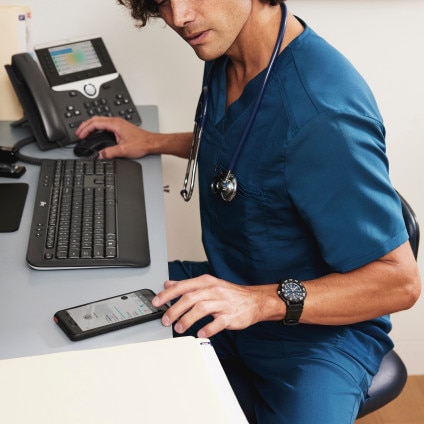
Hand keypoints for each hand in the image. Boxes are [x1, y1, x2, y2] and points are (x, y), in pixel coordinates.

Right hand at [75, 116, 154, 158]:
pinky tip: (96, 133)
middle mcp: (116, 121)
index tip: (80, 135)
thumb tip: (100, 155)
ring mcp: (118, 123)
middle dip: (85, 126)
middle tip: (78, 133)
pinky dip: (97, 128)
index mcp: (115, 124)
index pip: (95, 123)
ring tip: (84, 133)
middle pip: (96, 120)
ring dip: (91, 126)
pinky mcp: (121, 127)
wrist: (152, 143)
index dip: (85, 129)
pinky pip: (105, 124)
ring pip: (100, 121)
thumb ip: (110, 153)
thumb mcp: (123, 150)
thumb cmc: (142, 143)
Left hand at [152, 274, 279, 337]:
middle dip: (174, 309)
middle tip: (165, 320)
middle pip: (190, 298)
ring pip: (201, 309)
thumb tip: (168, 284)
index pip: (183, 286)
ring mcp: (223, 303)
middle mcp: (213, 290)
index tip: (157, 302)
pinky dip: (207, 329)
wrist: (255, 301)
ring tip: (179, 328)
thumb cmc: (229, 294)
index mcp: (206, 282)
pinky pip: (218, 323)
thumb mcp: (208, 284)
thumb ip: (188, 285)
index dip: (168, 294)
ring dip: (187, 319)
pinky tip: (200, 334)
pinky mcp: (231, 316)